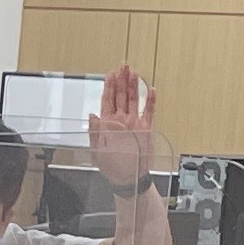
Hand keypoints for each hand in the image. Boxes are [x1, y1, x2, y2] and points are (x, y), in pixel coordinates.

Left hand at [86, 63, 158, 185]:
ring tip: (134, 73)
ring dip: (134, 86)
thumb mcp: (97, 150)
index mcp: (107, 123)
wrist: (128, 178)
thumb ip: (95, 131)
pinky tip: (151, 90)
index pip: (107, 100)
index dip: (109, 86)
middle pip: (121, 95)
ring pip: (134, 100)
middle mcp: (121, 120)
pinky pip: (148, 111)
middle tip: (123, 66)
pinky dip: (150, 101)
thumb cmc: (111, 166)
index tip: (110, 74)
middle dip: (121, 80)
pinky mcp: (145, 128)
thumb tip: (92, 115)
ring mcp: (133, 123)